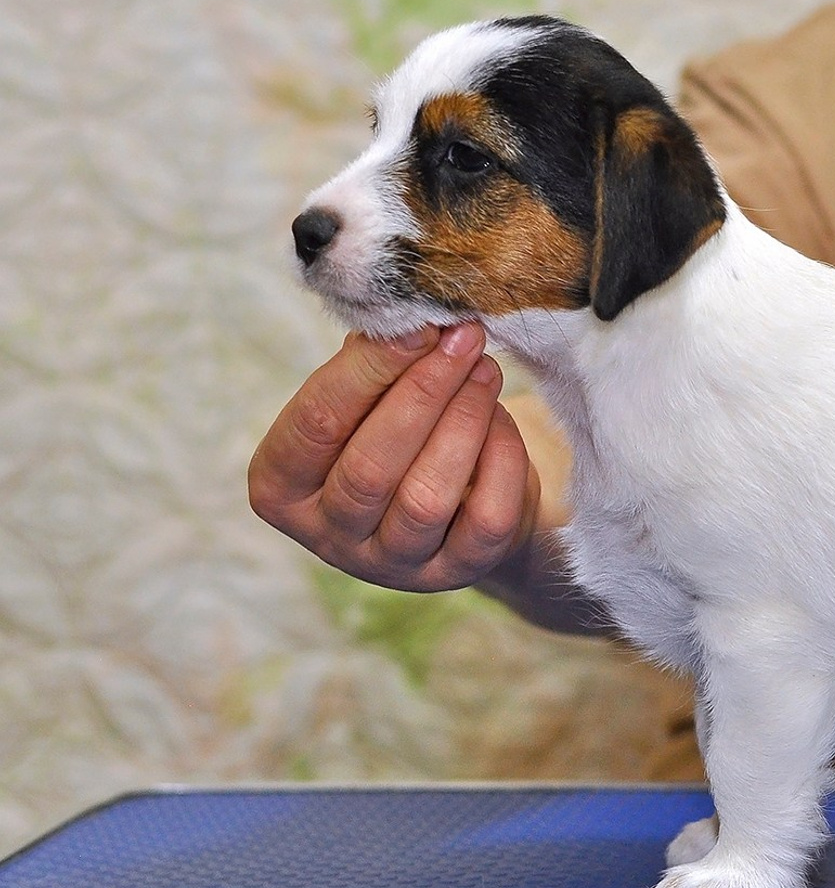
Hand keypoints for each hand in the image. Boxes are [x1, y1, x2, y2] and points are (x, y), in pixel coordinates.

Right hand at [248, 323, 538, 592]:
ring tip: (485, 370)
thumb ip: (368, 364)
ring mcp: (393, 563)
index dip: (368, 368)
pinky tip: (499, 418)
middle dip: (423, 392)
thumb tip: (402, 317)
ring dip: (463, 422)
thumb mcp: (365, 400)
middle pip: (370, 467)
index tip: (417, 323)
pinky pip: (485, 520)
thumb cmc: (395, 431)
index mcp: (281, 486)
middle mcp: (330, 535)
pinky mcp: (456, 571)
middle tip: (463, 340)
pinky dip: (500, 460)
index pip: (316, 423)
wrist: (458, 493)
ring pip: (426, 498)